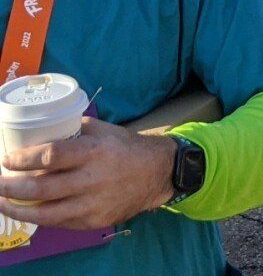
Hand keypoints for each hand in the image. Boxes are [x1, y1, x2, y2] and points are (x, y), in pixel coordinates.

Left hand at [0, 120, 175, 230]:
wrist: (157, 173)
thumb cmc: (125, 147)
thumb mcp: (103, 131)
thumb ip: (73, 133)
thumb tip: (41, 134)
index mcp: (94, 151)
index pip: (52, 156)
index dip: (24, 159)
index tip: (7, 159)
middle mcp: (92, 179)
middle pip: (42, 188)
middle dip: (11, 187)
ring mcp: (92, 204)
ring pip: (46, 213)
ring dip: (17, 208)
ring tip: (1, 202)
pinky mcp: (93, 221)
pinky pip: (59, 221)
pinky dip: (40, 217)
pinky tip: (28, 211)